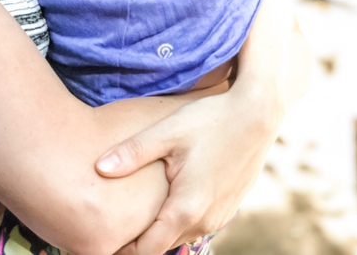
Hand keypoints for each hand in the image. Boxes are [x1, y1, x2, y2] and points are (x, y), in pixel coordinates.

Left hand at [98, 85, 278, 254]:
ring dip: (159, 227)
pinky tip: (165, 194)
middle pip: (162, 245)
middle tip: (112, 221)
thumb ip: (131, 153)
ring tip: (134, 208)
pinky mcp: (227, 208)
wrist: (257, 115)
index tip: (103, 237)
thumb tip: (99, 168)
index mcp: (186, 209)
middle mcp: (205, 222)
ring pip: (179, 234)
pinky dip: (177, 217)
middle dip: (138, 238)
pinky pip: (195, 223)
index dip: (122, 249)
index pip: (147, 251)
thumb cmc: (210, 120)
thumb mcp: (166, 132)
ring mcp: (219, 217)